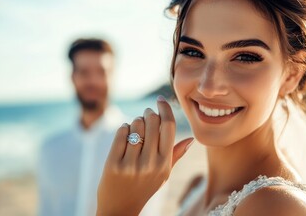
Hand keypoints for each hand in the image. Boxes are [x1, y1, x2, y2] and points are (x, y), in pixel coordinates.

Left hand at [97, 96, 193, 215]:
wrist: (120, 209)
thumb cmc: (143, 187)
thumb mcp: (163, 174)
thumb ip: (176, 155)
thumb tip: (191, 139)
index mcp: (165, 163)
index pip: (168, 126)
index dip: (165, 109)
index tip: (160, 100)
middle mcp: (150, 164)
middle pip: (151, 121)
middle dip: (148, 114)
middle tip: (145, 115)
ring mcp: (131, 165)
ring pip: (135, 125)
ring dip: (135, 122)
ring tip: (134, 130)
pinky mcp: (113, 164)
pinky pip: (120, 133)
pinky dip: (123, 129)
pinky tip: (125, 134)